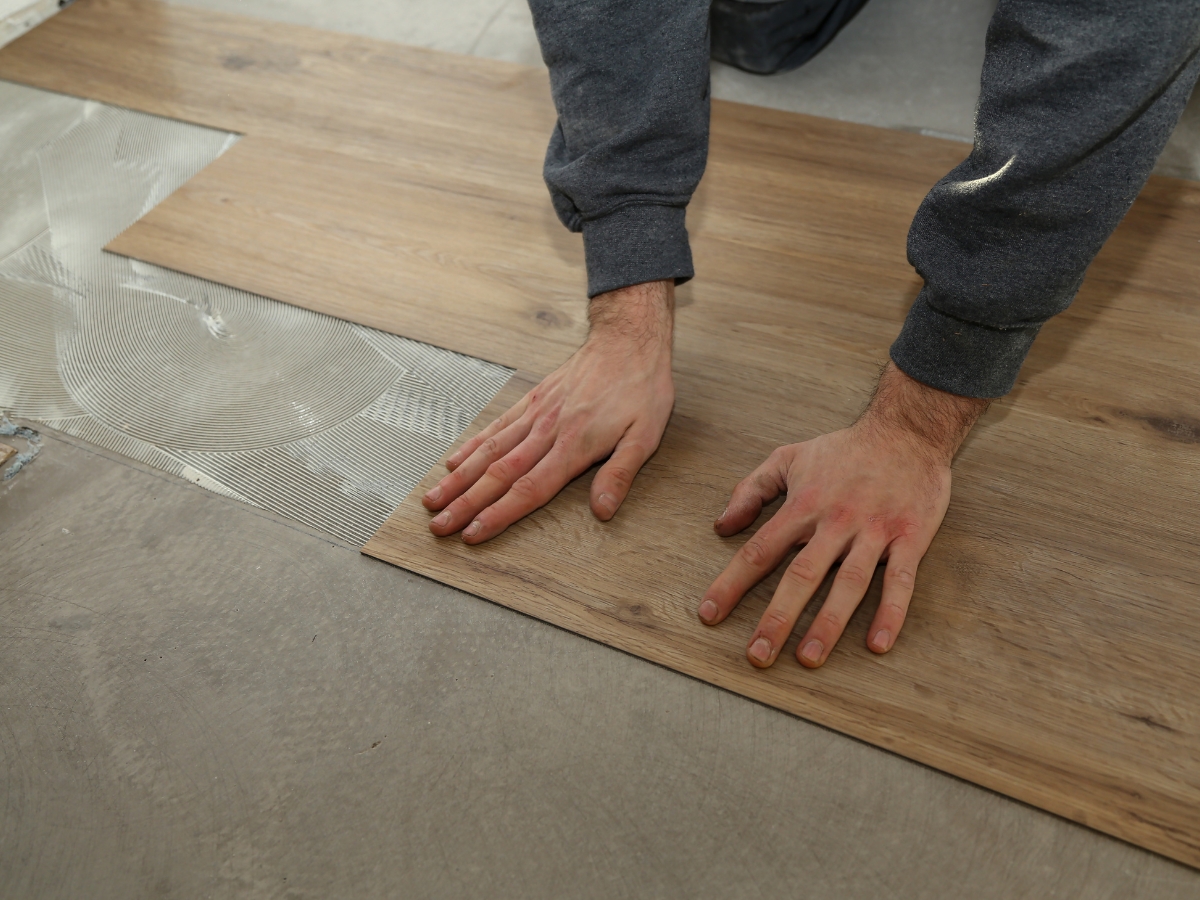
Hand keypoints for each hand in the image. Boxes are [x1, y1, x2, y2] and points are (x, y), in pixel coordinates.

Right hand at [422, 280, 674, 542]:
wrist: (628, 340)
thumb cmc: (641, 388)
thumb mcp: (645, 435)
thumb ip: (620, 474)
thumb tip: (603, 511)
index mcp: (574, 445)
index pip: (529, 489)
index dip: (499, 514)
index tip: (473, 533)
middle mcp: (548, 431)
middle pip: (498, 474)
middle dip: (466, 503)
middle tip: (439, 526)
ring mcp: (536, 414)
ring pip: (489, 451)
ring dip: (458, 478)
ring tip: (433, 499)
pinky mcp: (532, 400)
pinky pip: (497, 427)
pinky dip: (471, 446)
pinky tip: (454, 461)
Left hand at [698, 362, 987, 667]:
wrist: (908, 430)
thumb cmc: (844, 450)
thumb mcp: (789, 458)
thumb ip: (751, 489)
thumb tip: (722, 525)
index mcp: (803, 505)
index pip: (759, 550)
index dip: (731, 584)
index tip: (709, 615)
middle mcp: (836, 521)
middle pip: (801, 575)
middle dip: (777, 617)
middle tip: (757, 655)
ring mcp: (874, 531)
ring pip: (849, 583)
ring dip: (828, 623)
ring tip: (808, 658)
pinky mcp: (911, 537)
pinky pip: (901, 580)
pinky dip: (891, 613)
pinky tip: (877, 645)